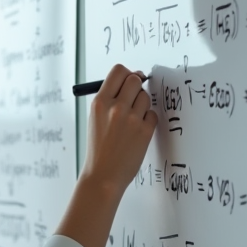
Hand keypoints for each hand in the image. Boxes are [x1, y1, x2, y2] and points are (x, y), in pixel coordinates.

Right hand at [55, 64, 157, 246]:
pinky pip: (152, 114)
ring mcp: (132, 118)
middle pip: (135, 79)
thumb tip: (129, 81)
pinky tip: (138, 131)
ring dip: (142, 105)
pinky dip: (148, 120)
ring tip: (132, 120)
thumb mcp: (94, 119)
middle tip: (135, 96)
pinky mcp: (145, 130)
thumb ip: (109, 100)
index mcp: (100, 103)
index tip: (131, 78)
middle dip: (137, 85)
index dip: (127, 72)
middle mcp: (116, 107)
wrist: (103, 175)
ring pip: (146, 97)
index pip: (118, 71)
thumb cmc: (99, 148)